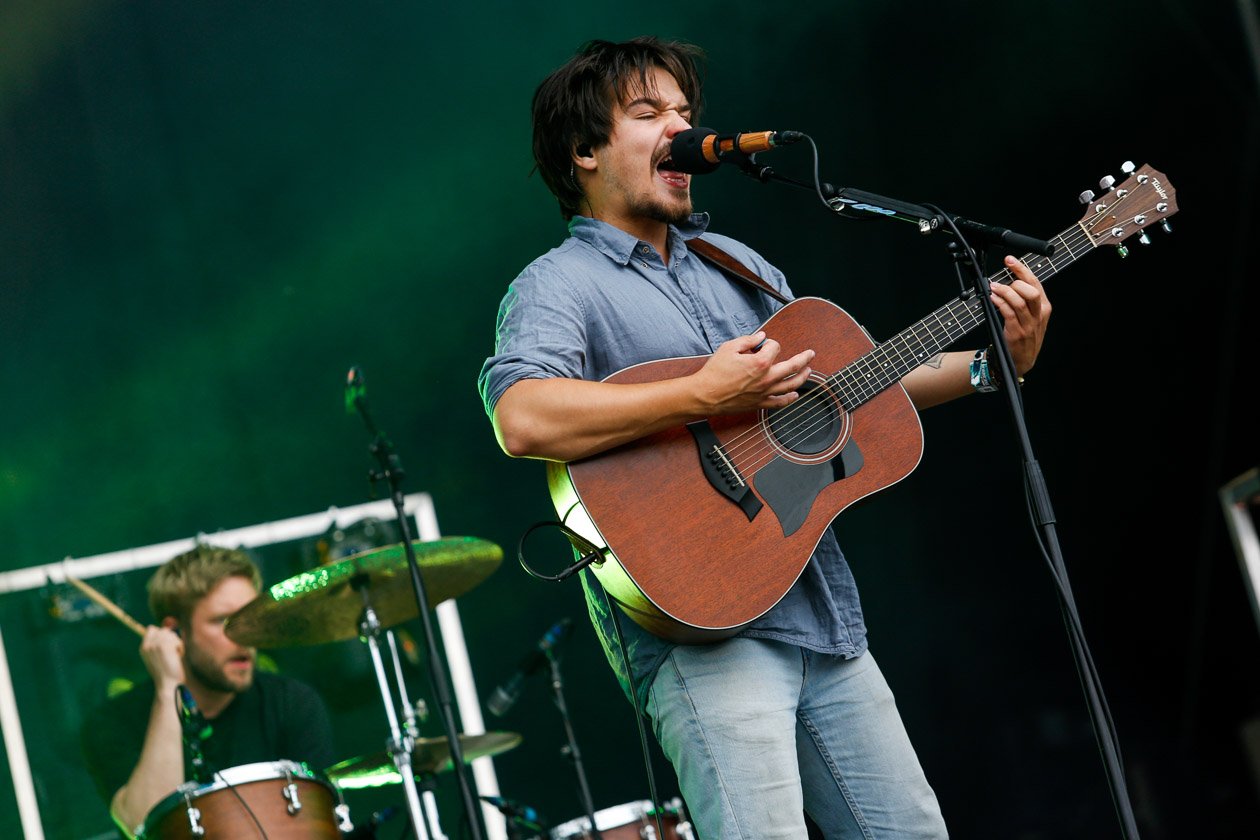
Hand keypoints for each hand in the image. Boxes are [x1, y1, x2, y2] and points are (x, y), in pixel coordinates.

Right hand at [140, 626, 184, 689]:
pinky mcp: (164, 646)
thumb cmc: (167, 671)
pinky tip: (178, 656)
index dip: (162, 634)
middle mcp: (147, 645)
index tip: (168, 645)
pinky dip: (180, 647)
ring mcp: (155, 644)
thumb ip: (163, 639)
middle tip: (173, 653)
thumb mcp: (160, 655)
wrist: (169, 684)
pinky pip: (176, 639)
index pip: (152, 629)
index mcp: (143, 648)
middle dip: (171, 639)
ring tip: (175, 656)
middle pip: (163, 630)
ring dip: (177, 643)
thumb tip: (171, 621)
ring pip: (171, 634)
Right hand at [693, 331, 815, 413]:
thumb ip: (748, 340)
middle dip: (804, 358)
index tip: (764, 344)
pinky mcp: (760, 403)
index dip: (771, 343)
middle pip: (793, 366)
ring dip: (803, 377)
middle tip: (810, 354)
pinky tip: (795, 395)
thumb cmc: (715, 372)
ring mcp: (765, 392)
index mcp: (760, 362)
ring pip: (791, 385)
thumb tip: (761, 337)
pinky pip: (780, 402)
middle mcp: (767, 378)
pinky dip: (790, 399)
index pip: (775, 347)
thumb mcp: (729, 348)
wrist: (705, 395)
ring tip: (808, 371)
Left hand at [991, 256, 1051, 374]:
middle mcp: (1039, 314)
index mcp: (1044, 307)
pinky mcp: (1017, 332)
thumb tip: (1010, 280)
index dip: (1022, 269)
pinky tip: (993, 298)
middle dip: (1014, 282)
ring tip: (993, 287)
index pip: (1035, 283)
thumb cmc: (1025, 335)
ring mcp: (1029, 324)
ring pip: (1018, 301)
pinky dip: (999, 302)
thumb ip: (1026, 299)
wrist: (1022, 360)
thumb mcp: (1032, 316)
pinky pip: (1008, 312)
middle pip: (1030, 291)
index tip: (1010, 260)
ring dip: (1003, 291)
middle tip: (1001, 282)